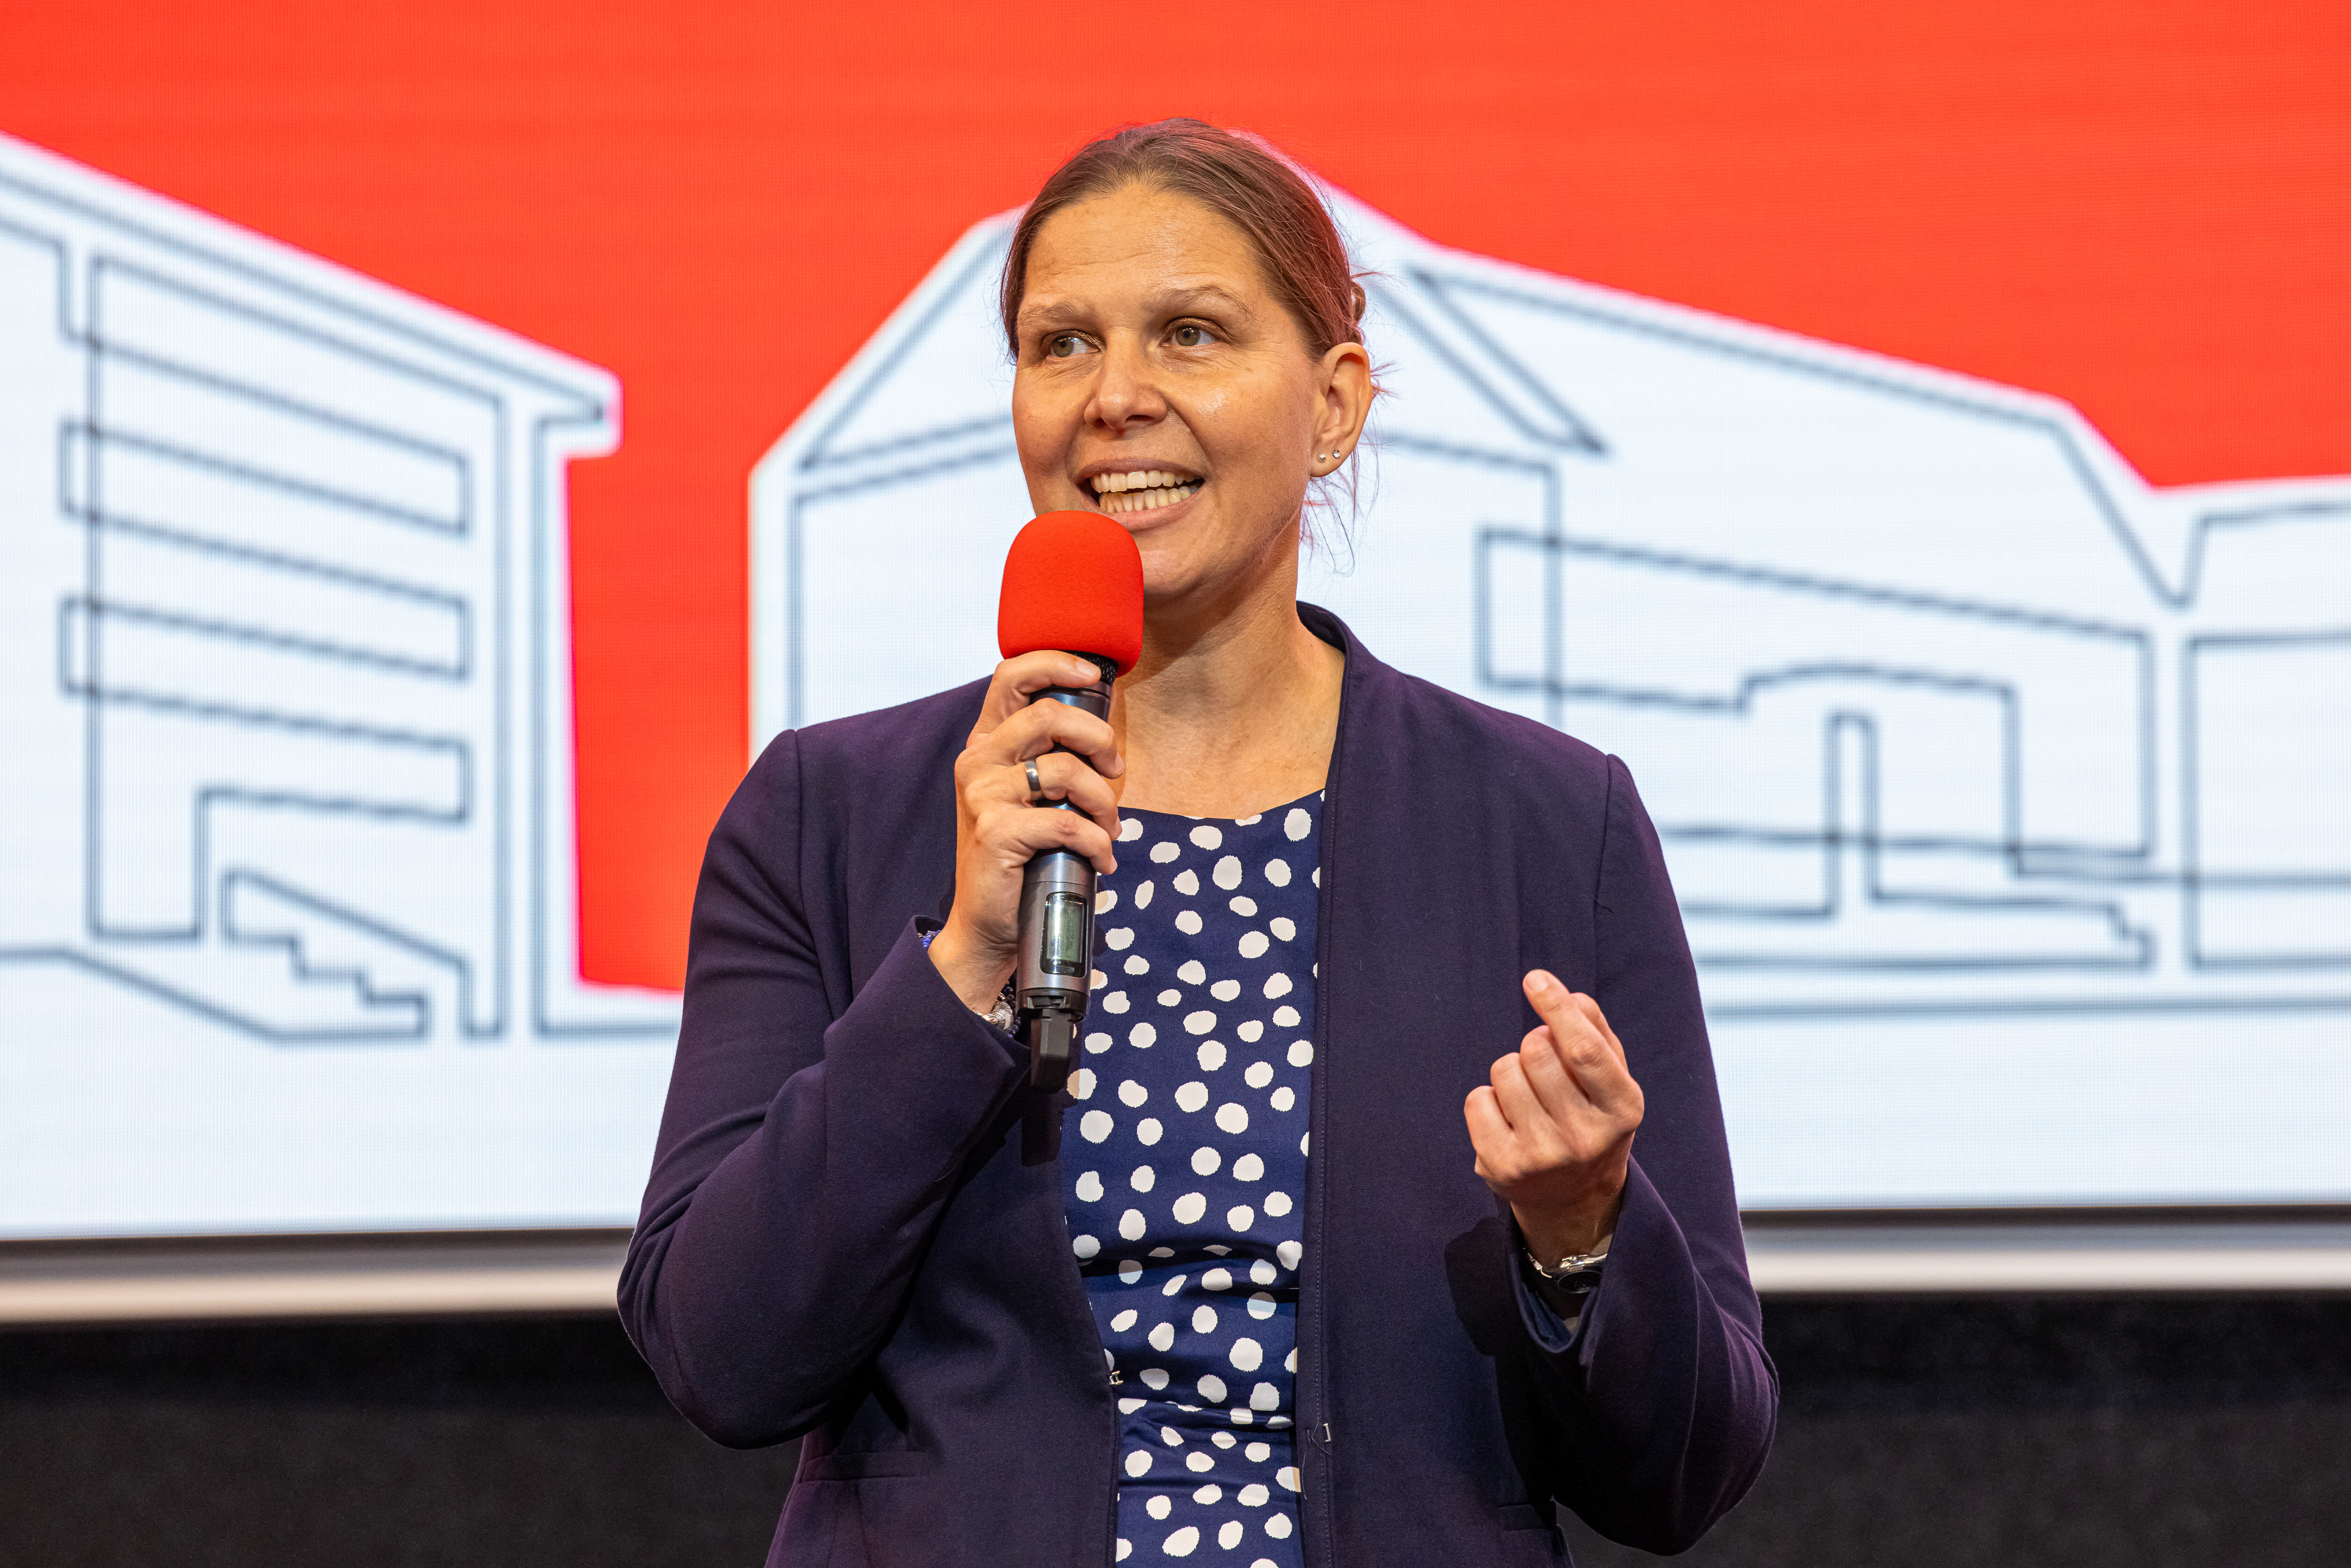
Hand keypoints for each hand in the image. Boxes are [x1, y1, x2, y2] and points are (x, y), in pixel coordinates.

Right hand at [928, 651, 1125, 1011]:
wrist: (988, 923)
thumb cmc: (1022, 856)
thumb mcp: (1031, 797)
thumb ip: (1051, 759)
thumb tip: (1104, 736)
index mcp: (986, 743)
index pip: (1010, 676)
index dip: (1054, 663)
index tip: (1093, 674)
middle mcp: (977, 761)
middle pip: (1049, 716)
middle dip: (1099, 738)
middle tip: (1116, 768)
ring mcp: (983, 795)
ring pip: (1066, 771)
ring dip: (1104, 803)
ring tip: (1109, 830)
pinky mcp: (996, 831)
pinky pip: (1067, 823)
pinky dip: (1097, 843)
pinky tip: (1101, 860)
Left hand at [1464, 970, 1643, 1261]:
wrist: (1574, 1199)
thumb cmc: (1591, 1117)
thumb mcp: (1611, 1079)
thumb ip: (1596, 1032)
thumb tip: (1568, 996)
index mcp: (1622, 1109)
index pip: (1584, 1050)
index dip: (1557, 1009)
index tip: (1535, 979)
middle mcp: (1585, 1138)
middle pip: (1536, 1051)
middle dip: (1534, 1043)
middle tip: (1544, 1065)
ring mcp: (1542, 1157)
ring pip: (1504, 1070)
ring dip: (1511, 1071)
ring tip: (1529, 1097)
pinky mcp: (1502, 1169)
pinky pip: (1477, 1099)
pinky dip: (1487, 1098)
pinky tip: (1508, 1119)